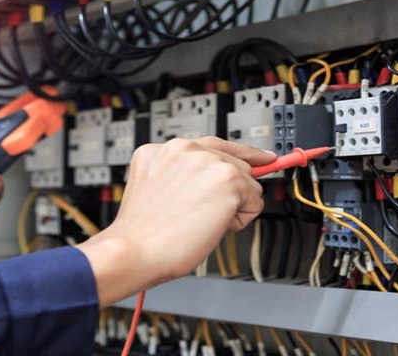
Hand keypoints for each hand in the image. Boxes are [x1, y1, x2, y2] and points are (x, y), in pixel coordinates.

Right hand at [76, 137, 275, 306]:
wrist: (135, 251)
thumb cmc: (142, 234)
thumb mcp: (156, 191)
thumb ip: (183, 177)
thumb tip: (219, 183)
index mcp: (161, 150)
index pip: (210, 146)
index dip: (239, 154)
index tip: (262, 156)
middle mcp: (184, 148)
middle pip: (234, 163)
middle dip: (228, 191)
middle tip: (202, 215)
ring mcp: (206, 160)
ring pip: (246, 182)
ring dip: (232, 206)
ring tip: (198, 221)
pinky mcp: (227, 178)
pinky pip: (255, 201)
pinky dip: (240, 219)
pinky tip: (211, 225)